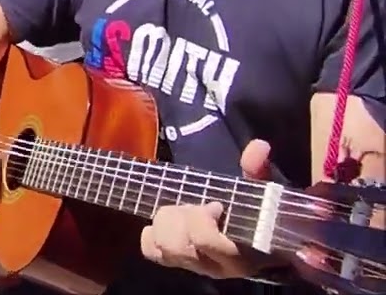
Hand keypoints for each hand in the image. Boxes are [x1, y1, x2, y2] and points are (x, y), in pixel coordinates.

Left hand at [140, 140, 272, 278]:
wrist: (253, 240)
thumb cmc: (256, 215)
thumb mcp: (260, 192)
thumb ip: (257, 170)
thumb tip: (259, 145)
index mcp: (239, 255)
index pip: (203, 240)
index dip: (201, 218)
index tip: (217, 205)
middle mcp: (215, 266)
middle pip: (176, 244)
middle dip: (181, 217)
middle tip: (196, 207)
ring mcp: (194, 266)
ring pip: (162, 246)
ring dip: (167, 222)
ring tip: (183, 213)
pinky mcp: (176, 262)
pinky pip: (151, 251)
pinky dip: (152, 234)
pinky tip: (167, 223)